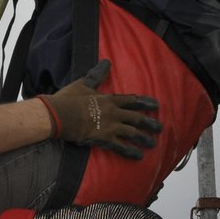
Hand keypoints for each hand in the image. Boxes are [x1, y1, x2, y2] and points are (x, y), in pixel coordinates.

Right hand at [38, 59, 160, 159]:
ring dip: (144, 138)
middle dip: (150, 123)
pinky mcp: (104, 139)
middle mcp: (113, 113)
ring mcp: (110, 126)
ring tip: (153, 143)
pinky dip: (131, 152)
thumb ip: (97, 75)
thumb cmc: (69, 99)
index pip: (131, 100)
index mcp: (109, 99)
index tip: (156, 105)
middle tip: (160, 127)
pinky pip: (121, 147)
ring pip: (133, 133)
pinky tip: (139, 156)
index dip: (145, 102)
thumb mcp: (84, 84)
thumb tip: (106, 62)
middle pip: (137, 118)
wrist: (59, 114)